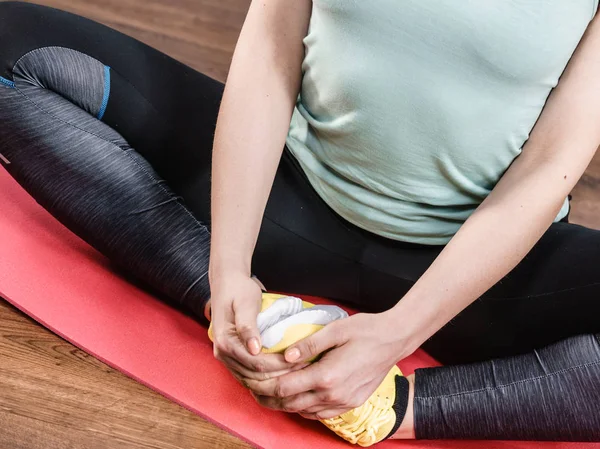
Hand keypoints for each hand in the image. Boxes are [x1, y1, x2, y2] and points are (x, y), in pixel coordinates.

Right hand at [209, 270, 294, 382]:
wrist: (226, 283)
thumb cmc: (238, 290)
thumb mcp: (246, 303)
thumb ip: (248, 326)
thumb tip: (254, 349)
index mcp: (225, 341)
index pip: (255, 363)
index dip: (279, 365)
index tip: (300, 362)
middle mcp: (222, 353)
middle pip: (254, 375)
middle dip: (280, 374)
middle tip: (304, 368)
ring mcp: (225, 357)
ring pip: (252, 379)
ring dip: (274, 378)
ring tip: (297, 372)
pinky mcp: (231, 356)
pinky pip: (248, 374)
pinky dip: (265, 376)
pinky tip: (282, 373)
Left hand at [243, 311, 417, 419]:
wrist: (394, 340)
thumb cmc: (365, 330)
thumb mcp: (335, 330)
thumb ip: (308, 344)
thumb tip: (285, 355)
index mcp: (326, 375)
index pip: (285, 388)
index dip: (264, 386)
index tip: (251, 379)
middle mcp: (334, 394)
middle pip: (291, 404)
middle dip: (268, 399)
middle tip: (253, 389)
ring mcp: (343, 402)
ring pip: (304, 412)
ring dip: (285, 405)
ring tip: (268, 395)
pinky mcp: (351, 403)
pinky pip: (320, 414)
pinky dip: (303, 408)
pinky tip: (296, 398)